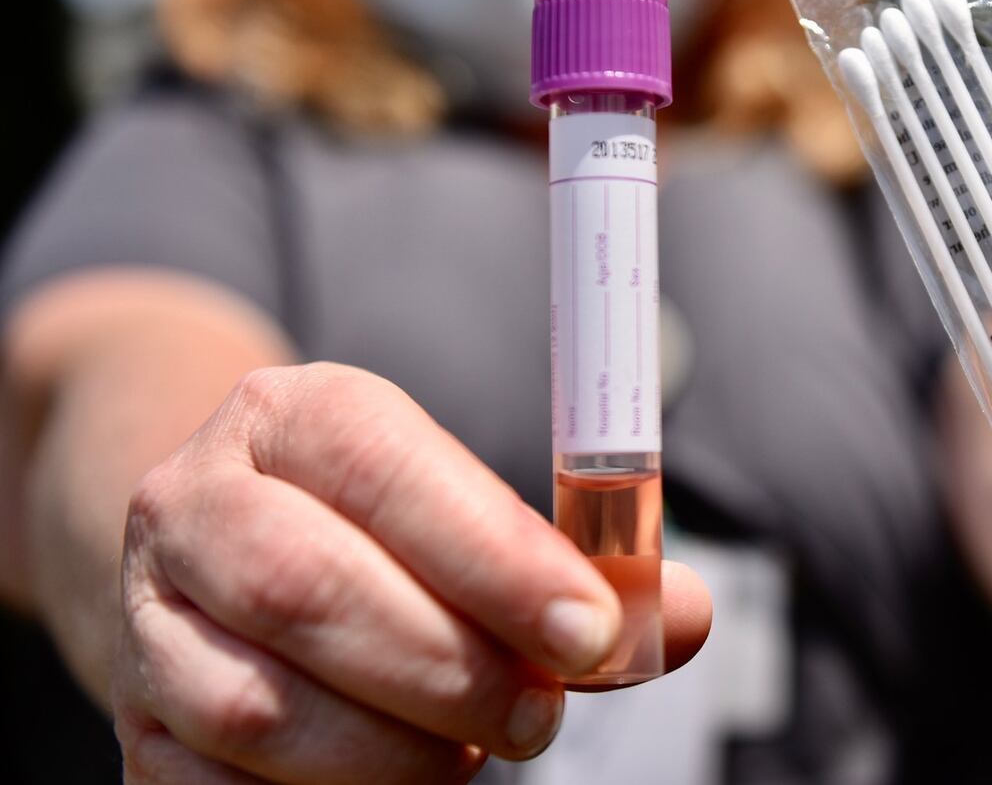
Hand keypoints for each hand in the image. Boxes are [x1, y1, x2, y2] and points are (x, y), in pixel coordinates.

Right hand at [111, 363, 710, 783]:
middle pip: (310, 589)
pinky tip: (403, 783)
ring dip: (395, 752)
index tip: (592, 630)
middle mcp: (195, 501)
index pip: (387, 469)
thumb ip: (570, 564)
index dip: (495, 558)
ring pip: (260, 707)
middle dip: (451, 668)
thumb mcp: (462, 506)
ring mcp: (148, 619)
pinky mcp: (136, 727)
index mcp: (292, 416)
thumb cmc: (379, 531)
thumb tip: (682, 616)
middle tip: (540, 714)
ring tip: (471, 751)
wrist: (224, 555)